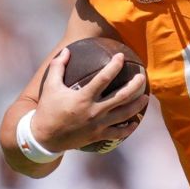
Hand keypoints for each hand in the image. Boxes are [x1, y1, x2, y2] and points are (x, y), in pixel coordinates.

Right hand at [32, 48, 147, 151]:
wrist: (44, 138)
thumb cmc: (48, 110)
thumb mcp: (50, 87)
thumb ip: (57, 67)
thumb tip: (66, 50)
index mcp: (83, 97)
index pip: (104, 78)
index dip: (114, 66)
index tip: (121, 56)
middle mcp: (94, 111)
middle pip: (122, 96)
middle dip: (135, 85)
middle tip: (142, 77)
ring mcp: (98, 124)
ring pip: (124, 114)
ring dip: (137, 105)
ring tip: (146, 97)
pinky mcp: (98, 135)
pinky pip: (118, 132)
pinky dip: (128, 128)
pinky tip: (135, 122)